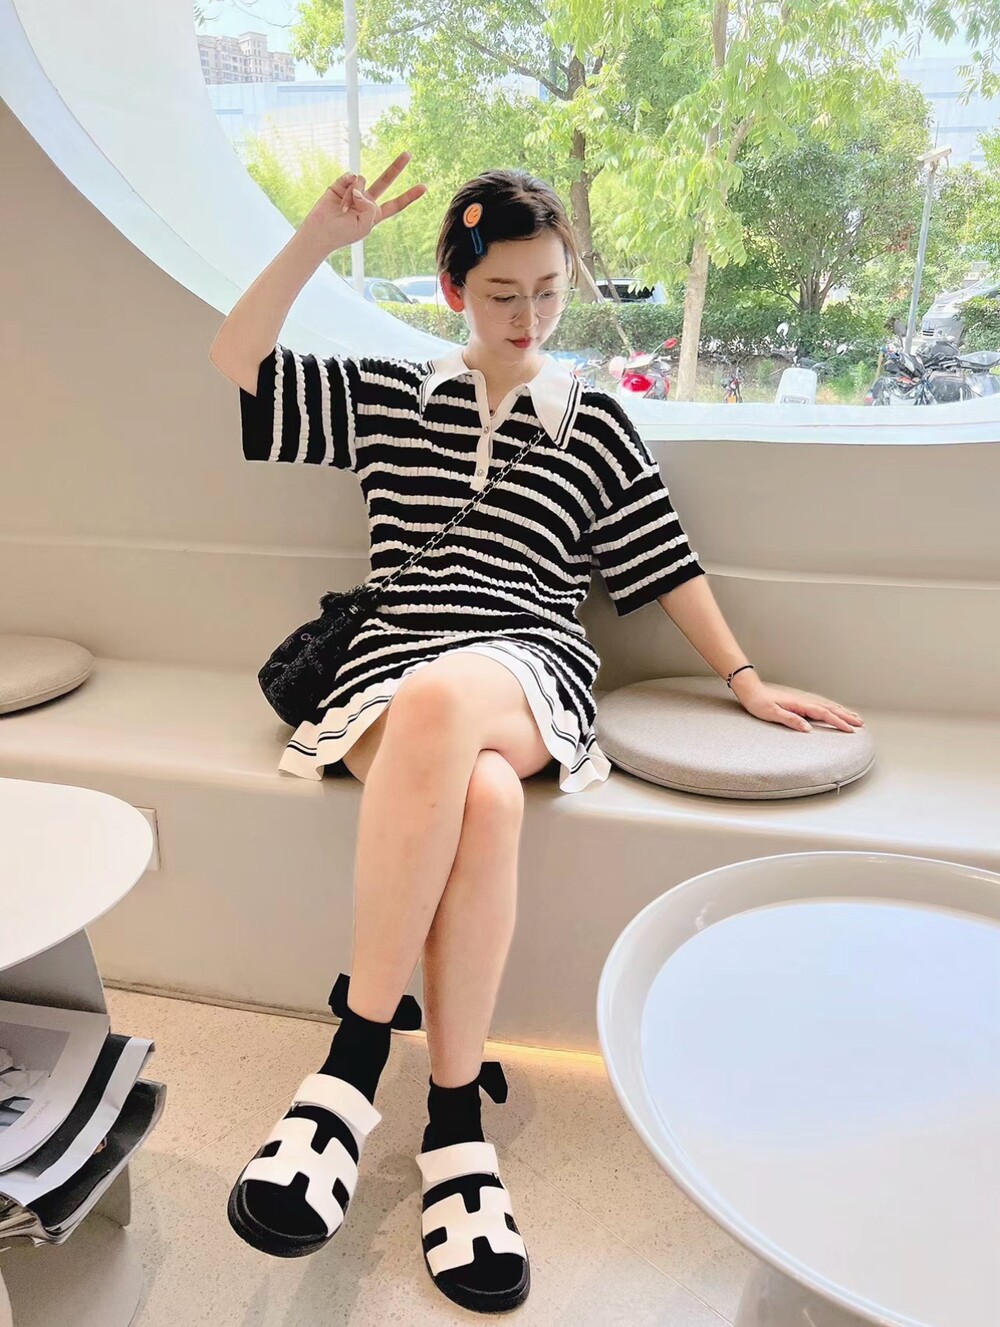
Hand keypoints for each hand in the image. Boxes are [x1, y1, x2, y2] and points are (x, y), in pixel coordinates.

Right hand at [299, 151, 426, 254]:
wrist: (321, 231)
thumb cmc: (343, 233)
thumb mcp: (365, 225)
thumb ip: (369, 206)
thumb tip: (360, 185)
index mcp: (375, 214)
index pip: (396, 205)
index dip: (409, 196)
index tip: (424, 187)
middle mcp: (367, 200)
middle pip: (385, 181)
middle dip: (397, 167)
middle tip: (408, 154)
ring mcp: (354, 191)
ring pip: (363, 181)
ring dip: (354, 195)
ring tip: (344, 209)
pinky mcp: (341, 184)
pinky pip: (351, 177)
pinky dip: (347, 185)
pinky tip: (341, 195)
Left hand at [731, 675, 864, 732]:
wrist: (751, 691)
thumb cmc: (759, 703)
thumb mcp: (772, 713)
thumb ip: (790, 720)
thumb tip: (808, 729)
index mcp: (800, 705)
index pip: (824, 714)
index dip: (838, 722)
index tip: (851, 730)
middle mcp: (804, 701)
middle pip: (830, 709)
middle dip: (847, 717)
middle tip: (861, 724)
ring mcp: (802, 701)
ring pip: (828, 706)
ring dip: (842, 712)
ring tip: (855, 717)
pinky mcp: (799, 703)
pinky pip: (821, 706)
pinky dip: (832, 709)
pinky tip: (835, 711)